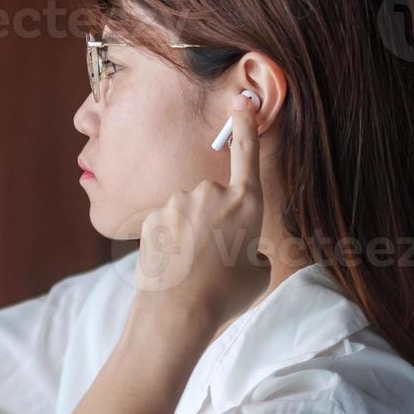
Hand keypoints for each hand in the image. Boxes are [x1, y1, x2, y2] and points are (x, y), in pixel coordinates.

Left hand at [131, 93, 269, 336]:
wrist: (178, 312)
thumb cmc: (226, 295)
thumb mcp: (259, 271)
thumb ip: (253, 246)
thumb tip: (241, 245)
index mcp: (246, 202)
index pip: (247, 153)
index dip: (246, 125)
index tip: (244, 101)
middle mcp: (211, 192)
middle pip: (216, 198)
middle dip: (216, 222)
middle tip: (217, 258)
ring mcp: (179, 202)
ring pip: (189, 212)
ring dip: (191, 233)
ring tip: (194, 267)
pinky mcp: (154, 215)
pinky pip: (167, 223)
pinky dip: (170, 241)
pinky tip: (173, 265)